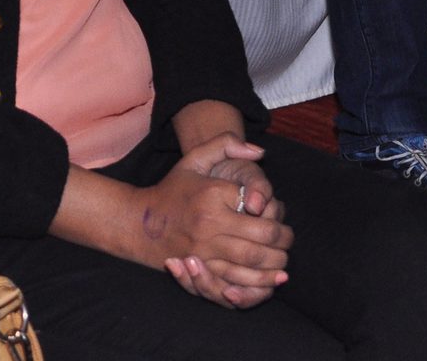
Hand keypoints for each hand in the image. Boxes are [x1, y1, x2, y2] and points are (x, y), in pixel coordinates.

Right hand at [133, 137, 290, 307]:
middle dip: (283, 239)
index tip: (278, 211)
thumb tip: (259, 151)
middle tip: (288, 238)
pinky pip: (236, 279)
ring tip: (282, 259)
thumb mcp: (194, 159)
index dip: (275, 209)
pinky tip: (268, 280)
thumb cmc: (173, 189)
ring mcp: (204, 249)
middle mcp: (209, 222)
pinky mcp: (200, 269)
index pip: (257, 204)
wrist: (138, 222)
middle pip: (262, 235)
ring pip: (253, 260)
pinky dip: (256, 283)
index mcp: (212, 194)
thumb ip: (225, 144)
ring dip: (275, 262)